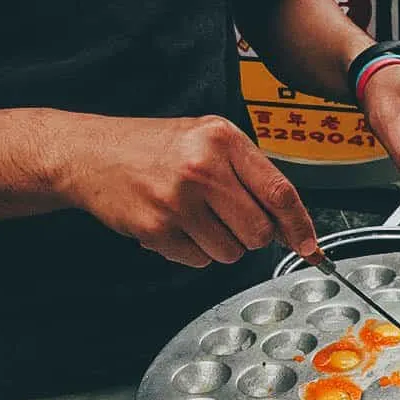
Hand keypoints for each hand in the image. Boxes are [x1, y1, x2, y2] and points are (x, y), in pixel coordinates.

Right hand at [57, 114, 317, 266]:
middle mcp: (202, 168)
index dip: (299, 226)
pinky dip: (192, 252)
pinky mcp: (157, 229)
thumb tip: (291, 222)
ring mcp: (178, 200)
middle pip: (259, 231)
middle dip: (252, 236)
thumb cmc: (153, 148)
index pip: (280, 192)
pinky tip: (174, 225)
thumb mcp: (208, 140)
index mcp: (222, 139)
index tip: (310, 246)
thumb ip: (250, 173)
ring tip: (195, 217)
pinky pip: (198, 261)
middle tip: (229, 219)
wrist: (88, 154)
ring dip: (220, 245)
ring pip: (231, 252)